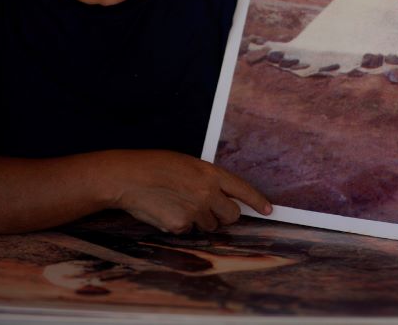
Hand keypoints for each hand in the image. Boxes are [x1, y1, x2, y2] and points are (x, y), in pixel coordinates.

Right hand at [103, 150, 271, 233]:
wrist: (128, 177)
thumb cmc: (154, 166)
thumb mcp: (187, 164)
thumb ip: (206, 179)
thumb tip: (219, 197)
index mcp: (210, 172)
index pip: (242, 189)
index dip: (257, 201)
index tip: (268, 210)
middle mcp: (207, 192)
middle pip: (232, 215)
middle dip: (224, 216)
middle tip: (207, 209)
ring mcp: (195, 210)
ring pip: (209, 226)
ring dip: (198, 220)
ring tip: (176, 203)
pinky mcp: (181, 225)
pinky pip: (187, 232)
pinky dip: (179, 226)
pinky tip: (165, 211)